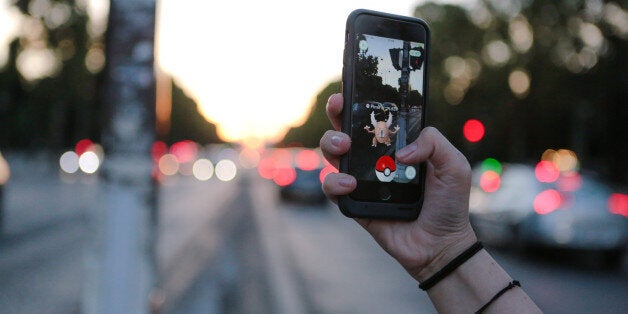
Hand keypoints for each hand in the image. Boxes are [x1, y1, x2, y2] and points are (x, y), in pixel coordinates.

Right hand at [320, 93, 476, 281]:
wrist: (440, 244)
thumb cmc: (448, 203)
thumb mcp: (453, 164)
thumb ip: (433, 142)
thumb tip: (400, 152)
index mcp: (397, 145)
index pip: (373, 117)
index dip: (358, 102)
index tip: (350, 92)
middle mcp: (375, 159)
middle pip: (345, 129)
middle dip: (337, 116)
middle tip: (340, 112)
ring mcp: (362, 180)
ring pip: (333, 154)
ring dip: (331, 144)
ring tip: (345, 148)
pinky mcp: (353, 203)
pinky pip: (332, 188)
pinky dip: (334, 182)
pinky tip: (349, 183)